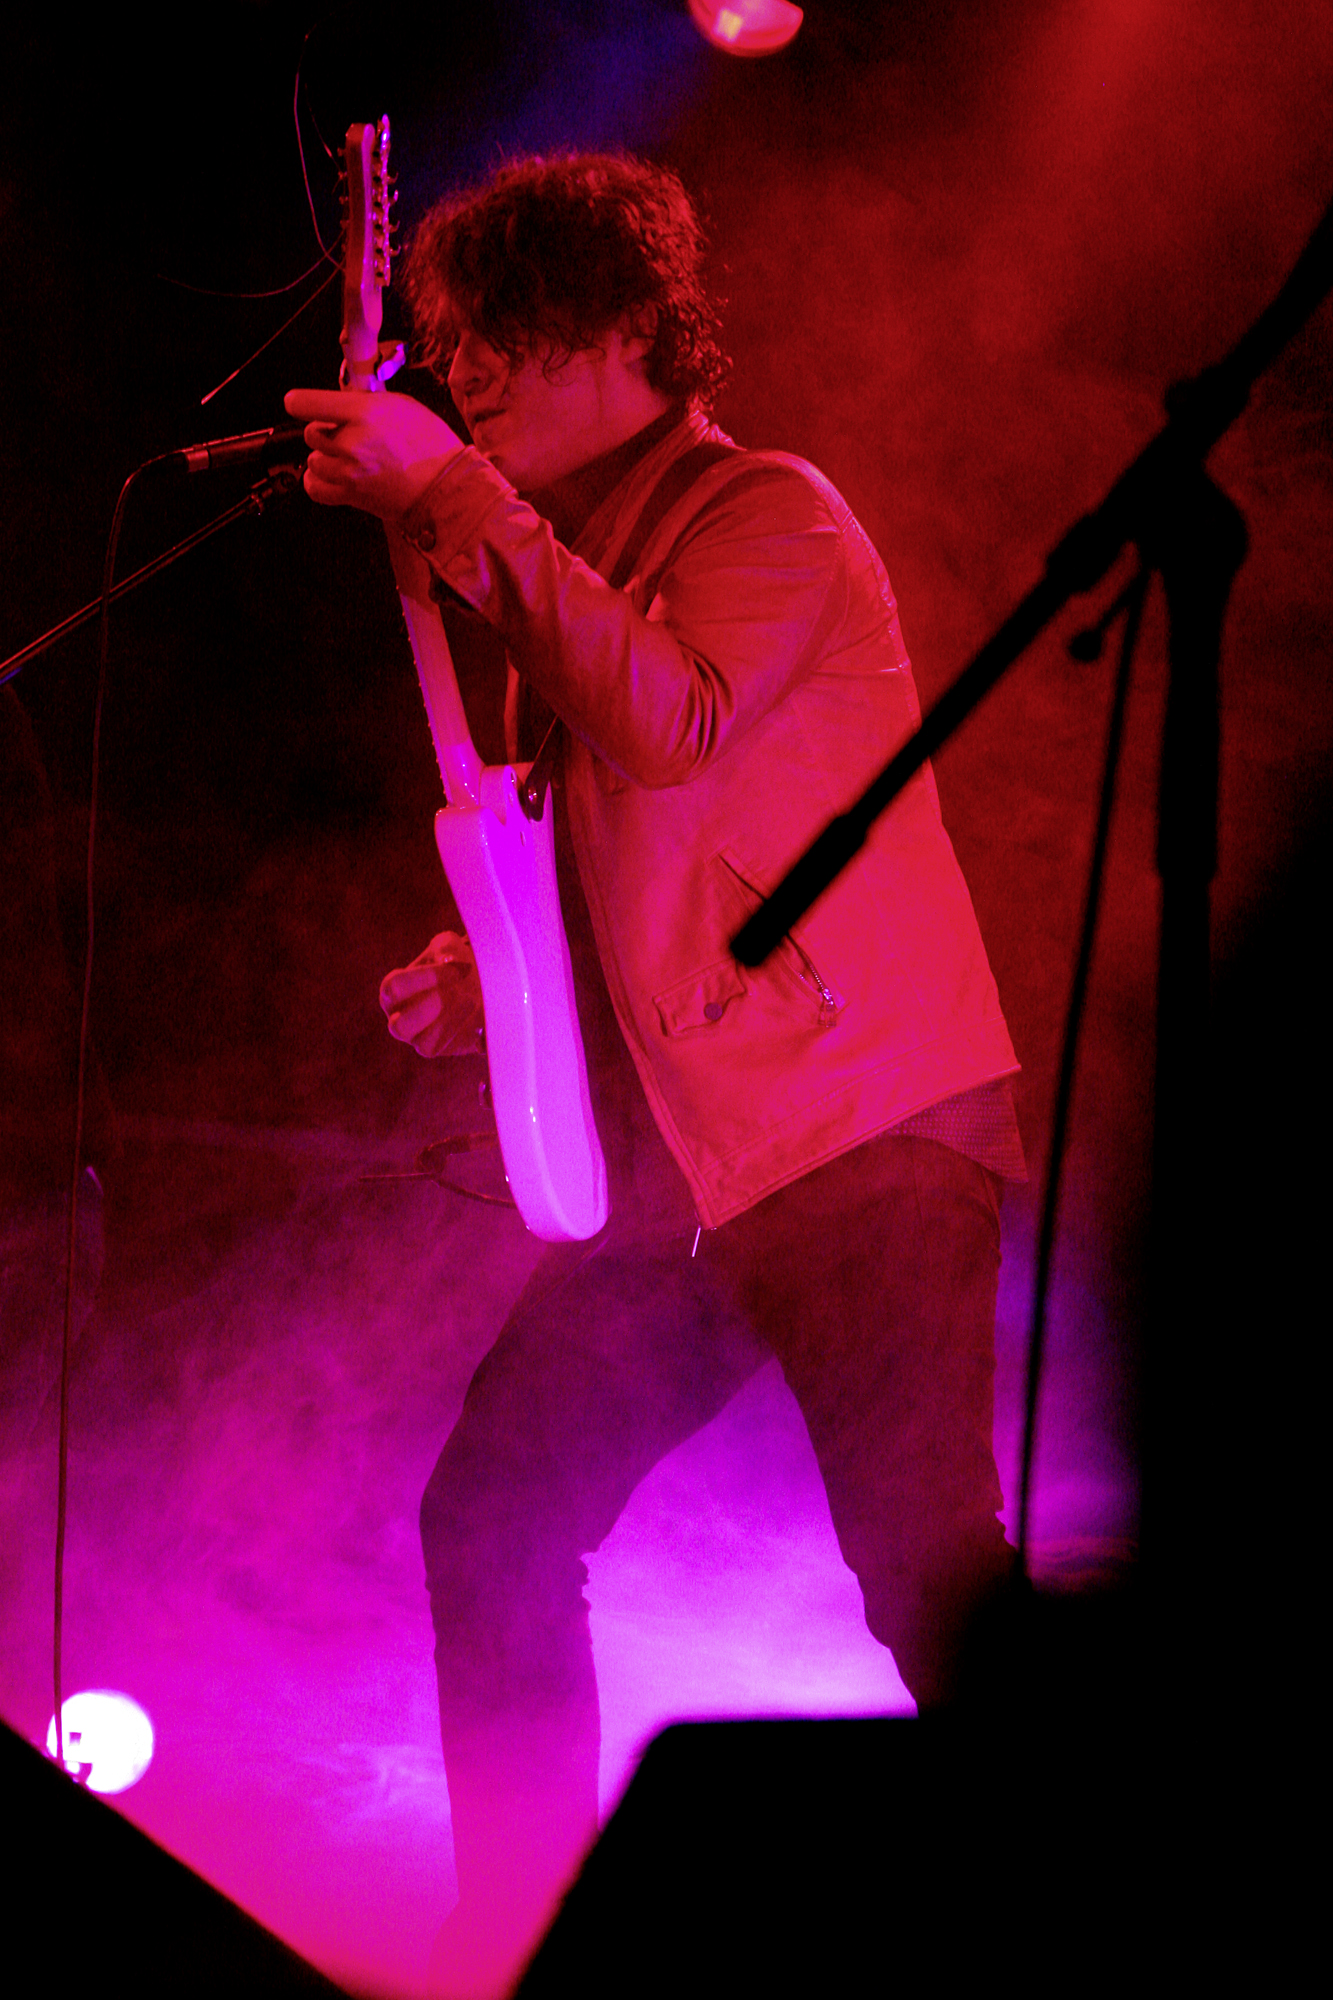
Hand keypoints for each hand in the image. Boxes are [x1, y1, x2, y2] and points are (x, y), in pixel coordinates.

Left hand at [284, 388, 464, 517]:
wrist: (446, 486)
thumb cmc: (430, 443)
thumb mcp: (401, 405)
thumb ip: (364, 403)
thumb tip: (342, 404)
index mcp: (363, 413)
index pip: (305, 404)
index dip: (299, 402)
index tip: (301, 404)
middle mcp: (351, 443)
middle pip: (311, 433)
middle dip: (325, 431)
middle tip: (348, 434)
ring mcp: (350, 473)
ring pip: (314, 460)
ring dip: (326, 457)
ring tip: (348, 457)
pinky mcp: (351, 496)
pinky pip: (314, 488)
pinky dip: (317, 481)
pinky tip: (331, 474)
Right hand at [379, 931, 484, 1057]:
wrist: (473, 981)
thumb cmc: (452, 962)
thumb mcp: (448, 946)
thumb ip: (445, 949)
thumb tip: (448, 961)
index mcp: (394, 988)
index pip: (395, 987)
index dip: (426, 978)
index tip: (455, 969)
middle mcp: (398, 1016)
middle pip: (400, 1026)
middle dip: (434, 1008)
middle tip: (460, 991)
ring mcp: (415, 1036)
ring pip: (422, 1044)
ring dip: (449, 1023)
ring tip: (471, 1000)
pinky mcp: (434, 1047)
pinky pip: (440, 1048)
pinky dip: (459, 1032)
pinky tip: (474, 1014)